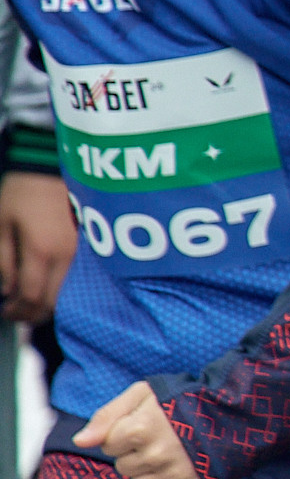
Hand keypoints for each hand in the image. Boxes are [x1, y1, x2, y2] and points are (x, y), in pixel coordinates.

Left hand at [0, 171, 75, 322]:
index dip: (17, 311)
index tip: (5, 312)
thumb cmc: (25, 189)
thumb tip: (7, 288)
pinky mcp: (92, 248)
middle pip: (54, 303)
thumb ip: (3, 260)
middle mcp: (67, 257)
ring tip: (33, 301)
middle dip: (34, 314)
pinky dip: (64, 291)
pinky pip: (79, 281)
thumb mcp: (1, 223)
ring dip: (50, 305)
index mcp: (42, 251)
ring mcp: (84, 254)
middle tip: (18, 312)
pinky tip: (52, 286)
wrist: (56, 164)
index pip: (31, 296)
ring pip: (70, 295)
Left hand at [75, 381, 203, 478]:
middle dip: (135, 454)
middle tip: (159, 439)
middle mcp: (157, 456)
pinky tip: (181, 468)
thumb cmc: (182, 400)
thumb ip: (107, 415)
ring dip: (148, 474)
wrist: (235, 412)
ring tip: (168, 455)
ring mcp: (175, 475)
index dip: (122, 434)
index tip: (143, 425)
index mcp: (141, 429)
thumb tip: (80, 441)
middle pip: (123, 468)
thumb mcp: (142, 394)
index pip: (108, 445)